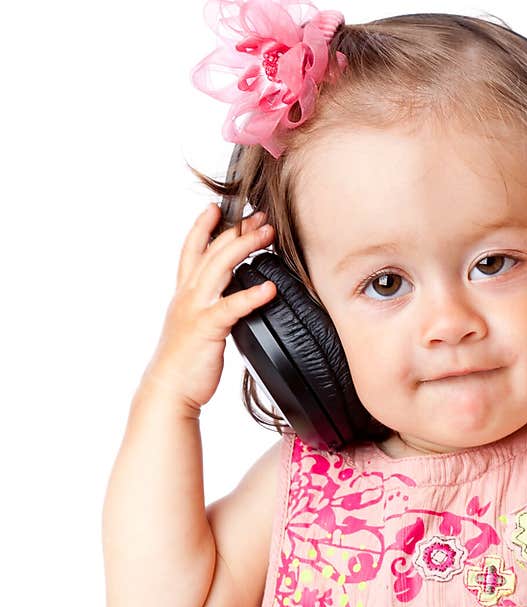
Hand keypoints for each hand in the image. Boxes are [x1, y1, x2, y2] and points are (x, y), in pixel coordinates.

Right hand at [144, 203, 276, 413]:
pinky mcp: (206, 328)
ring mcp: (195, 309)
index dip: (204, 227)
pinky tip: (270, 289)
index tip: (219, 208)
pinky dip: (251, 295)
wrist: (169, 390)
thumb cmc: (186, 363)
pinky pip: (231, 307)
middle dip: (236, 230)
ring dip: (245, 247)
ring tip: (268, 235)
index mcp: (185, 294)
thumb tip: (230, 299)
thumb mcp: (195, 327)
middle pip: (211, 251)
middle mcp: (187, 296)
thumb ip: (210, 308)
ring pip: (219, 268)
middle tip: (260, 216)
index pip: (192, 250)